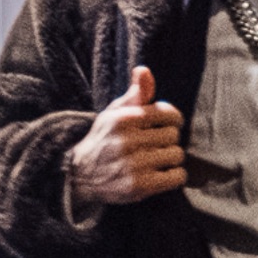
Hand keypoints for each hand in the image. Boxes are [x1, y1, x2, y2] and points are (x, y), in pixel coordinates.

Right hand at [71, 65, 187, 205]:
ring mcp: (134, 165)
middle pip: (173, 136)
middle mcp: (128, 141)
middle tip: (154, 146)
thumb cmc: (104, 139)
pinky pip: (176, 177)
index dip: (171, 120)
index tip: (163, 126)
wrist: (80, 174)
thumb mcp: (114, 112)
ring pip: (176, 155)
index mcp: (124, 119)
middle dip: (167, 140)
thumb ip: (135, 93)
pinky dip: (173, 176)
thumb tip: (144, 70)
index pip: (170, 114)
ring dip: (170, 158)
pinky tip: (160, 174)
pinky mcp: (140, 187)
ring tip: (155, 160)